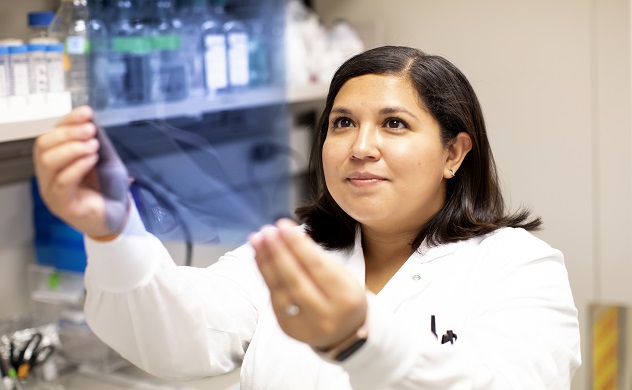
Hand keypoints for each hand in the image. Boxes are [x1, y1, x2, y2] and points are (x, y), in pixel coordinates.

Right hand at [33, 106, 129, 237]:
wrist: (118, 216)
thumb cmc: (107, 187)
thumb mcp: (101, 158)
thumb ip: (92, 140)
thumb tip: (88, 118)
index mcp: (54, 161)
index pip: (50, 135)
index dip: (66, 121)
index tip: (86, 112)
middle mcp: (47, 175)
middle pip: (43, 146)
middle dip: (68, 133)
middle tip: (90, 131)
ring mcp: (51, 191)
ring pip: (48, 162)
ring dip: (72, 148)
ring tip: (93, 146)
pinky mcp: (62, 204)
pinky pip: (62, 182)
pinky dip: (77, 166)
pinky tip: (92, 159)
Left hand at [249, 219, 367, 349]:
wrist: (344, 334)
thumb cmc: (343, 296)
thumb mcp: (341, 275)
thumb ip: (316, 256)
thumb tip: (289, 233)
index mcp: (345, 297)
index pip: (316, 266)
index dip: (297, 245)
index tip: (282, 225)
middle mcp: (326, 314)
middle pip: (295, 279)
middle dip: (278, 252)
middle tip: (266, 231)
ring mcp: (305, 325)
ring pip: (280, 290)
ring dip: (266, 262)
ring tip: (257, 240)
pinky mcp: (288, 329)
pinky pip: (273, 298)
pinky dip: (265, 275)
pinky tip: (259, 257)